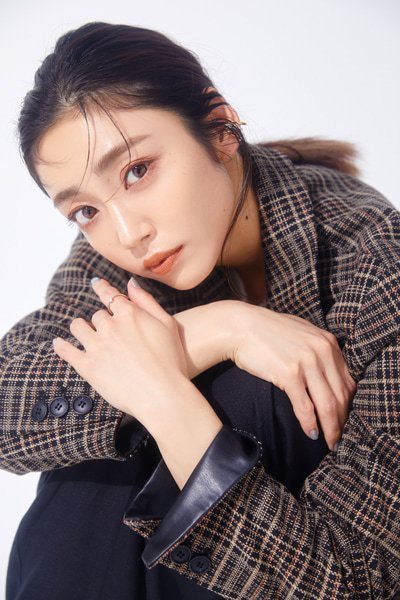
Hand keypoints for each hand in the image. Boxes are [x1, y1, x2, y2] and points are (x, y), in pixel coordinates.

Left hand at [52, 278, 187, 423]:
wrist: (162, 394)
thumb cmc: (170, 360)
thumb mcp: (167, 324)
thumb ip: (147, 301)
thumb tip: (130, 283)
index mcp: (129, 314)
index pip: (109, 295)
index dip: (101, 288)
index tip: (96, 283)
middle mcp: (110, 326)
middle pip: (97, 316)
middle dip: (102, 320)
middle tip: (108, 330)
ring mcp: (97, 346)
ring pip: (79, 327)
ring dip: (81, 327)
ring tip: (83, 331)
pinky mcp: (88, 366)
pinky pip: (67, 351)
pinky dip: (61, 346)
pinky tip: (59, 344)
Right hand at [170, 300, 355, 450]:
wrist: (239, 327)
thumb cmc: (266, 331)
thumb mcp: (300, 333)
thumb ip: (317, 349)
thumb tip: (327, 372)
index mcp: (328, 342)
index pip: (348, 381)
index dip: (348, 405)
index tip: (344, 420)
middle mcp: (322, 351)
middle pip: (341, 395)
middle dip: (342, 421)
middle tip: (340, 439)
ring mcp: (306, 362)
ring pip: (327, 404)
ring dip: (331, 428)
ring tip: (330, 443)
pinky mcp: (289, 373)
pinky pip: (305, 406)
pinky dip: (310, 423)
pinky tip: (311, 435)